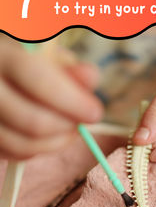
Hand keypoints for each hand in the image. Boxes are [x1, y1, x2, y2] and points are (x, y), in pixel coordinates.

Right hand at [0, 37, 102, 158]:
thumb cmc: (21, 58)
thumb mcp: (44, 52)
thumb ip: (68, 66)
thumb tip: (91, 79)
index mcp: (2, 55)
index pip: (39, 80)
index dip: (72, 101)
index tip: (94, 113)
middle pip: (32, 122)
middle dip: (66, 128)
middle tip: (81, 124)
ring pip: (23, 145)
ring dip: (55, 143)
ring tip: (68, 131)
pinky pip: (13, 154)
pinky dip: (36, 150)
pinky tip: (48, 136)